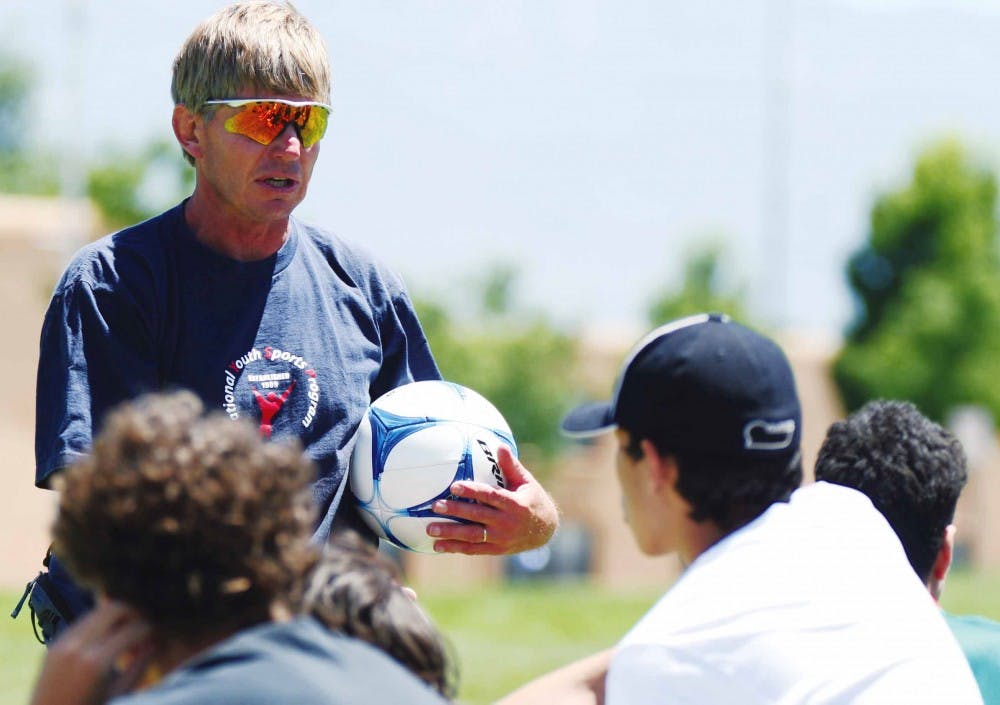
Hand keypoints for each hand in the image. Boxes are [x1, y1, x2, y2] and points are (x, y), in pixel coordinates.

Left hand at [30, 600, 153, 704]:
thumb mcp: (119, 694)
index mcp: (97, 662)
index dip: (151, 628)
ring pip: (98, 611)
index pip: (134, 629)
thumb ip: (139, 666)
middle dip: (134, 613)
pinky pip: (83, 622)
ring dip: (116, 617)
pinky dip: (99, 624)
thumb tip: (155, 643)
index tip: (158, 634)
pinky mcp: (55, 643)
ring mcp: (63, 642)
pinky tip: (107, 639)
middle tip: (145, 626)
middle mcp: (78, 646)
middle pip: (114, 609)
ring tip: (127, 633)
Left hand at [427, 445, 558, 554]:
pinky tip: (437, 546)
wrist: (545, 530)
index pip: (490, 496)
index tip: (454, 486)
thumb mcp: (526, 482)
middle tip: (435, 506)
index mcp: (514, 504)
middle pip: (477, 516)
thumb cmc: (532, 500)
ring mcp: (500, 538)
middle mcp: (506, 523)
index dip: (472, 491)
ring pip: (472, 535)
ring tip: (430, 529)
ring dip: (450, 533)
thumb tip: (500, 446)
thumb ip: (511, 466)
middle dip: (455, 511)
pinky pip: (473, 549)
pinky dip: (455, 548)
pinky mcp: (495, 549)